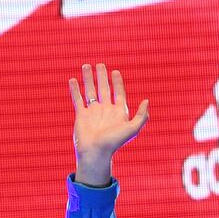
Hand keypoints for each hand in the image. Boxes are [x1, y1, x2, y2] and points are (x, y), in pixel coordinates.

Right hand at [68, 63, 147, 186]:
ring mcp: (92, 112)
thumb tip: (146, 100)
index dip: (118, 82)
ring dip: (88, 79)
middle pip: (104, 88)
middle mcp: (105, 110)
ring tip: (86, 66)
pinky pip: (77, 99)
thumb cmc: (114, 143)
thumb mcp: (133, 129)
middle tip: (100, 64)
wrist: (95, 153)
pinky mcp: (81, 115)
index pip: (118, 93)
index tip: (115, 72)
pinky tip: (73, 80)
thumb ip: (142, 116)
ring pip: (90, 91)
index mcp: (118, 112)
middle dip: (102, 76)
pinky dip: (75, 89)